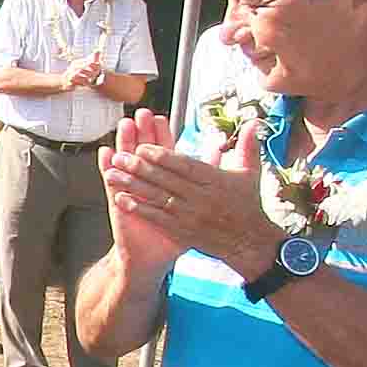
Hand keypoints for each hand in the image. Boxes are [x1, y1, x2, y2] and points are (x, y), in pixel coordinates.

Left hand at [102, 106, 282, 274]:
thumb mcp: (251, 174)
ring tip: (112, 174)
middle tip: (119, 156)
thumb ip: (248, 147)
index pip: (184, 165)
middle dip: (139, 167)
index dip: (161, 156)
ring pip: (156, 196)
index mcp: (214, 181)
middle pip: (165, 179)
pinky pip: (156, 217)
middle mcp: (200, 197)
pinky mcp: (182, 230)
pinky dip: (138, 208)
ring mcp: (189, 215)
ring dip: (132, 185)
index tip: (142, 147)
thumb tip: (254, 123)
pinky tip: (121, 199)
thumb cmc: (248, 205)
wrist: (248, 242)